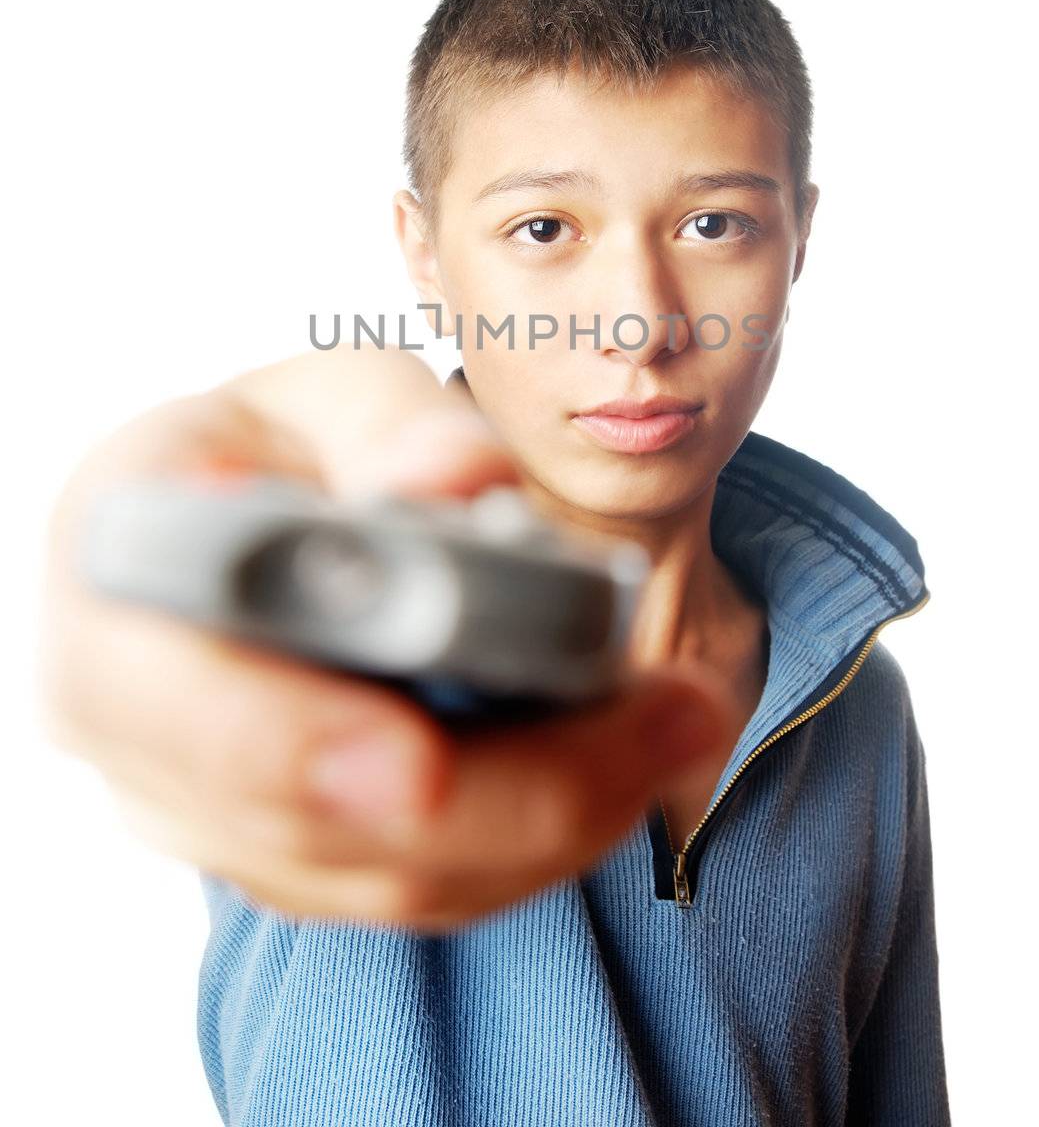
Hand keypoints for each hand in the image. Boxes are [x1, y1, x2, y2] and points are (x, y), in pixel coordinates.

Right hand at [39, 346, 733, 930]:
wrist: (252, 519)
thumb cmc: (285, 448)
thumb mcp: (331, 392)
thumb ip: (392, 426)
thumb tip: (455, 486)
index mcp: (116, 567)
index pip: (158, 693)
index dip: (281, 743)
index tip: (415, 761)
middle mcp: (134, 713)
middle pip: (313, 820)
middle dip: (511, 791)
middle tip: (671, 720)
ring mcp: (205, 802)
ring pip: (384, 874)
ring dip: (555, 821)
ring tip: (685, 729)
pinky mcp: (289, 848)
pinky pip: (417, 883)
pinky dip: (535, 839)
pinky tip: (625, 766)